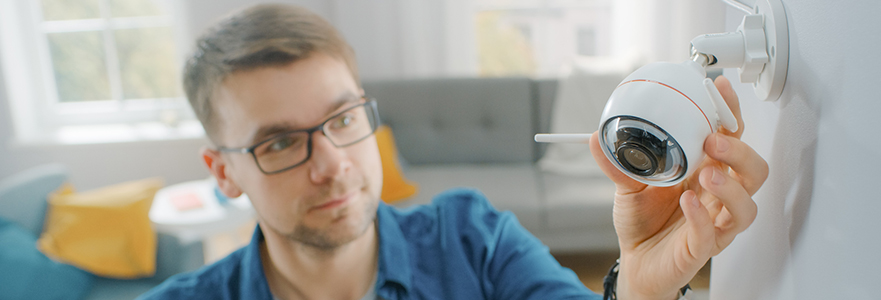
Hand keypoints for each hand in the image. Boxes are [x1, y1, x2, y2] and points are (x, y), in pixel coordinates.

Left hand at [588, 76, 768, 298]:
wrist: (635, 262)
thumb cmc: (643, 221)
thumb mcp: (627, 185)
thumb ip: (617, 161)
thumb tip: (597, 136)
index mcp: (706, 172)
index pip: (731, 139)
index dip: (731, 114)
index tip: (720, 90)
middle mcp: (718, 196)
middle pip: (753, 170)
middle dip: (739, 152)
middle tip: (713, 141)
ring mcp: (716, 223)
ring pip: (746, 206)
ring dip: (731, 187)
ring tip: (707, 174)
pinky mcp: (703, 248)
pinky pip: (712, 234)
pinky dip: (702, 217)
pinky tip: (688, 203)